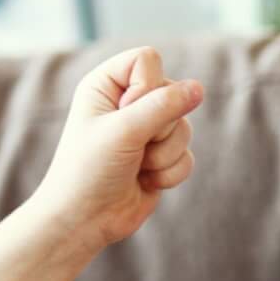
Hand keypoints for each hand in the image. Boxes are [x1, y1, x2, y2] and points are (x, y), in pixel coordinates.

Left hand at [28, 46, 203, 255]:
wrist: (81, 222)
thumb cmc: (88, 172)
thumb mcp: (124, 131)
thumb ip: (164, 105)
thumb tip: (198, 89)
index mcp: (105, 85)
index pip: (147, 58)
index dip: (145, 86)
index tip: (123, 114)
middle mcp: (126, 103)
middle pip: (174, 92)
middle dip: (157, 128)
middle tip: (126, 148)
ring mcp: (146, 131)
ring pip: (184, 127)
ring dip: (162, 154)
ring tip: (134, 167)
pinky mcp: (160, 157)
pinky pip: (187, 156)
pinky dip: (168, 173)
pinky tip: (143, 182)